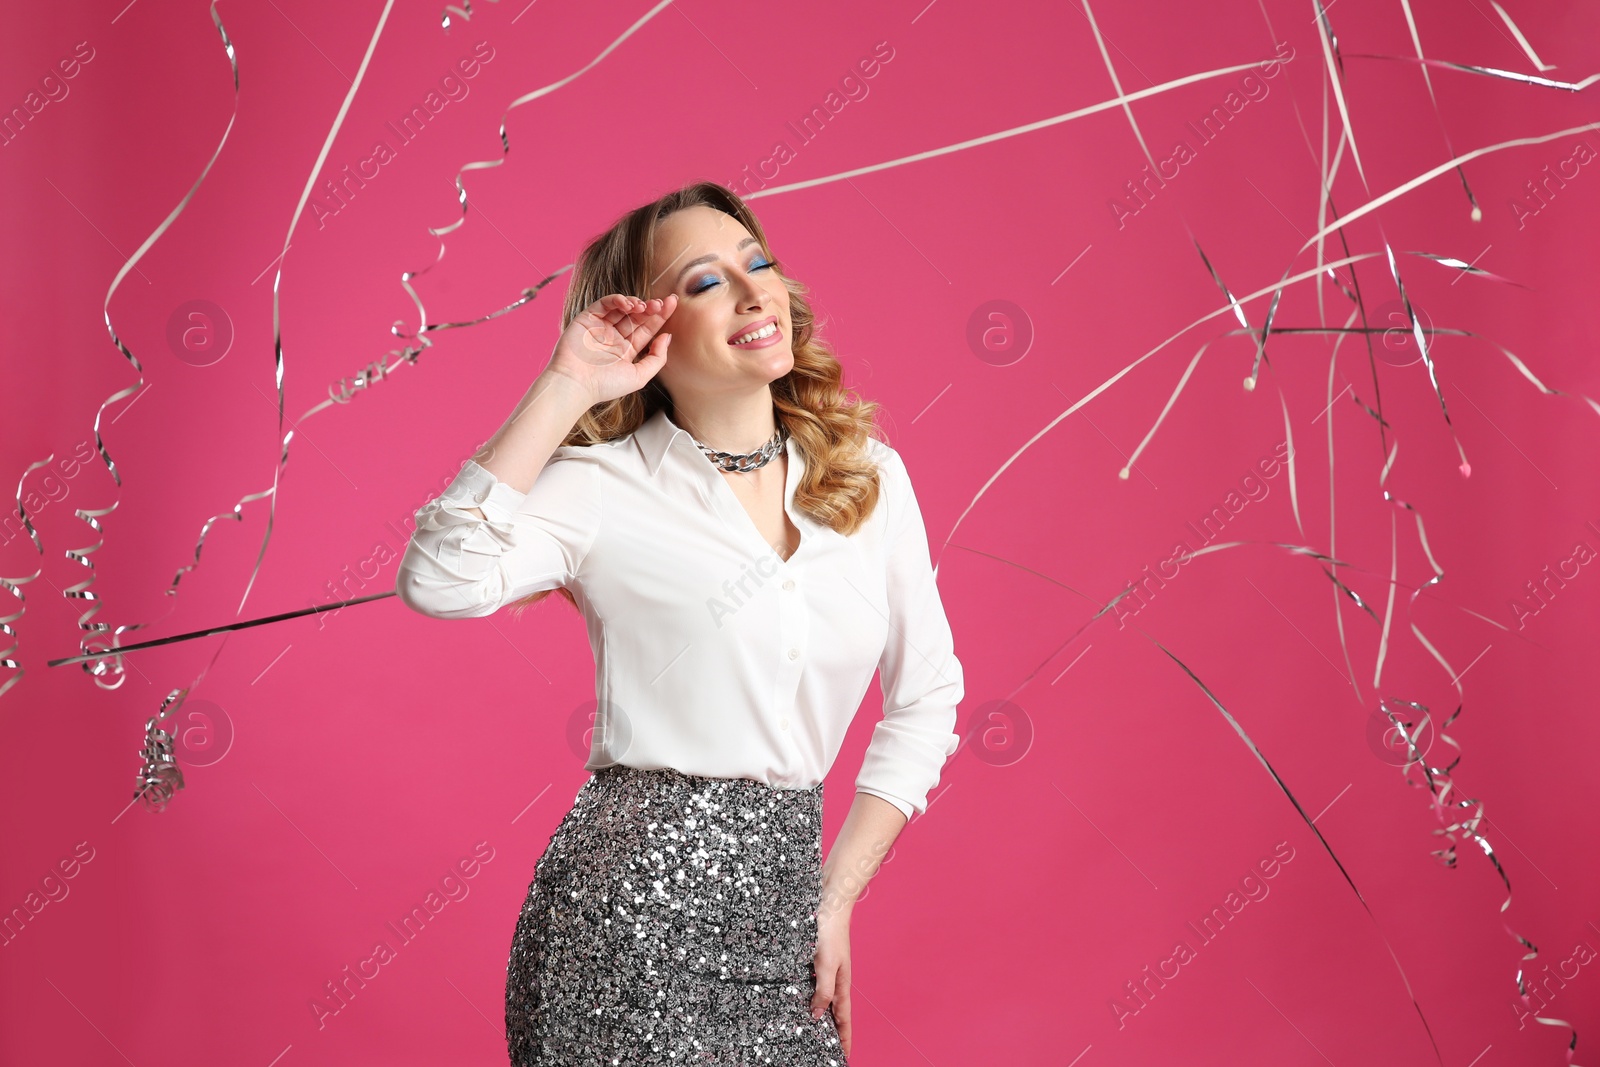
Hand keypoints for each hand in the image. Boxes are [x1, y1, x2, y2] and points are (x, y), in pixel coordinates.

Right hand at [544, 293, 676, 406]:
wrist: (576, 384)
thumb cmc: (606, 385)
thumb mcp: (640, 376)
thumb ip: (657, 358)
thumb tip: (667, 336)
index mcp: (627, 350)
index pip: (647, 329)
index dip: (660, 316)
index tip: (672, 303)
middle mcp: (614, 337)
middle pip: (637, 316)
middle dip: (650, 307)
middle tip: (661, 303)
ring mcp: (601, 327)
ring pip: (622, 308)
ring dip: (635, 303)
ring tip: (644, 306)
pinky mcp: (587, 319)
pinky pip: (604, 304)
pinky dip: (617, 299)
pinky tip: (628, 304)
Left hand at [811, 903, 852, 1054]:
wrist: (829, 903)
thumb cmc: (829, 931)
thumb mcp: (826, 964)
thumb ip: (823, 991)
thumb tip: (818, 1015)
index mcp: (841, 984)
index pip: (843, 1019)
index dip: (844, 1038)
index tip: (845, 1056)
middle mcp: (835, 979)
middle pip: (835, 1012)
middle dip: (834, 1032)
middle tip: (829, 1049)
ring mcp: (826, 970)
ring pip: (824, 999)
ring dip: (821, 1016)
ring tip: (814, 1032)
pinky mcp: (815, 960)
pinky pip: (814, 985)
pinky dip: (811, 996)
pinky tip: (800, 998)